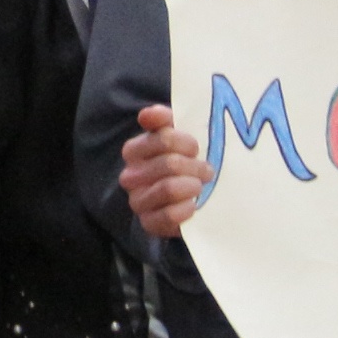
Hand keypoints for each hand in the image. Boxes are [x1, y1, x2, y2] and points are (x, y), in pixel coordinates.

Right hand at [120, 104, 210, 240]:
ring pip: (168, 188)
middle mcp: (130, 176)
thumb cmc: (183, 161)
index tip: (197, 148)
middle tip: (207, 171)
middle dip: (196, 167)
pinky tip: (193, 205)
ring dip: (192, 186)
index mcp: (134, 150)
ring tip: (200, 186)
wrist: (187, 196)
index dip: (187, 143)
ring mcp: (138, 201)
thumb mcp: (176, 136)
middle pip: (169, 164)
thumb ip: (164, 120)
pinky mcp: (148, 223)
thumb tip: (150, 114)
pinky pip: (169, 215)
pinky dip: (186, 209)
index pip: (163, 139)